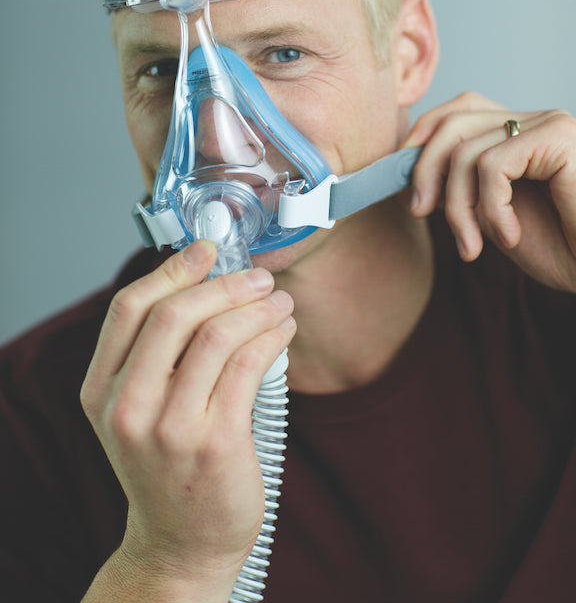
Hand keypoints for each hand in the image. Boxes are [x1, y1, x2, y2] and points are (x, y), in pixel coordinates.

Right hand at [80, 240, 295, 593]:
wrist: (181, 543)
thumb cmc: (166, 466)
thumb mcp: (136, 411)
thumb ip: (153, 354)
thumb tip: (201, 281)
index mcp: (100, 391)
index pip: (129, 308)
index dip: (171, 270)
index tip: (207, 250)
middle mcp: (127, 407)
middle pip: (173, 314)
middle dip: (223, 284)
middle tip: (257, 277)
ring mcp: (170, 428)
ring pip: (217, 335)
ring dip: (256, 307)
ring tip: (279, 301)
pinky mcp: (216, 443)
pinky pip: (248, 365)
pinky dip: (271, 336)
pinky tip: (283, 330)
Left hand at [404, 92, 575, 292]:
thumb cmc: (559, 249)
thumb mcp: (491, 216)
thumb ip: (459, 187)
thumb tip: (409, 172)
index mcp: (519, 132)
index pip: (457, 111)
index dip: (421, 139)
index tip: (404, 183)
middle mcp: (534, 120)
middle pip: (453, 123)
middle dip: (425, 170)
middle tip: (420, 212)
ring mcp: (549, 124)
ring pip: (467, 151)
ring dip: (459, 208)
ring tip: (472, 246)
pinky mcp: (560, 136)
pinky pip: (494, 165)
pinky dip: (490, 209)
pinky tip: (510, 236)